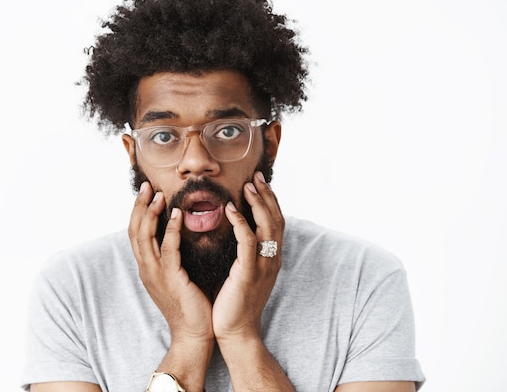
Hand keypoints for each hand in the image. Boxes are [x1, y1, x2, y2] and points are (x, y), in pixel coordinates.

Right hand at [128, 181, 213, 344]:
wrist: (193, 335)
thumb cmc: (190, 305)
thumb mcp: (176, 276)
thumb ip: (173, 256)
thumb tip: (177, 235)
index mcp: (147, 267)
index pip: (135, 233)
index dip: (138, 211)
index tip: (146, 192)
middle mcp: (146, 269)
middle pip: (134, 231)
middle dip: (139, 206)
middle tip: (147, 186)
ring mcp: (156, 274)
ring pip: (145, 237)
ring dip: (151, 213)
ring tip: (159, 194)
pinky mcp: (171, 279)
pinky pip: (168, 250)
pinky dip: (170, 230)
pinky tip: (176, 214)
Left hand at [212, 171, 284, 341]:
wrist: (235, 331)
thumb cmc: (235, 302)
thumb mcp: (245, 272)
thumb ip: (246, 253)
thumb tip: (238, 231)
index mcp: (271, 258)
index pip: (276, 222)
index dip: (270, 200)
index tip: (260, 181)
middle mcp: (272, 260)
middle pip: (275, 219)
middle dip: (267, 195)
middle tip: (257, 175)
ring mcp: (263, 266)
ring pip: (266, 226)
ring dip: (258, 203)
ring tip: (248, 185)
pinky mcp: (249, 273)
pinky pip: (247, 241)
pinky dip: (241, 222)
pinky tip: (231, 209)